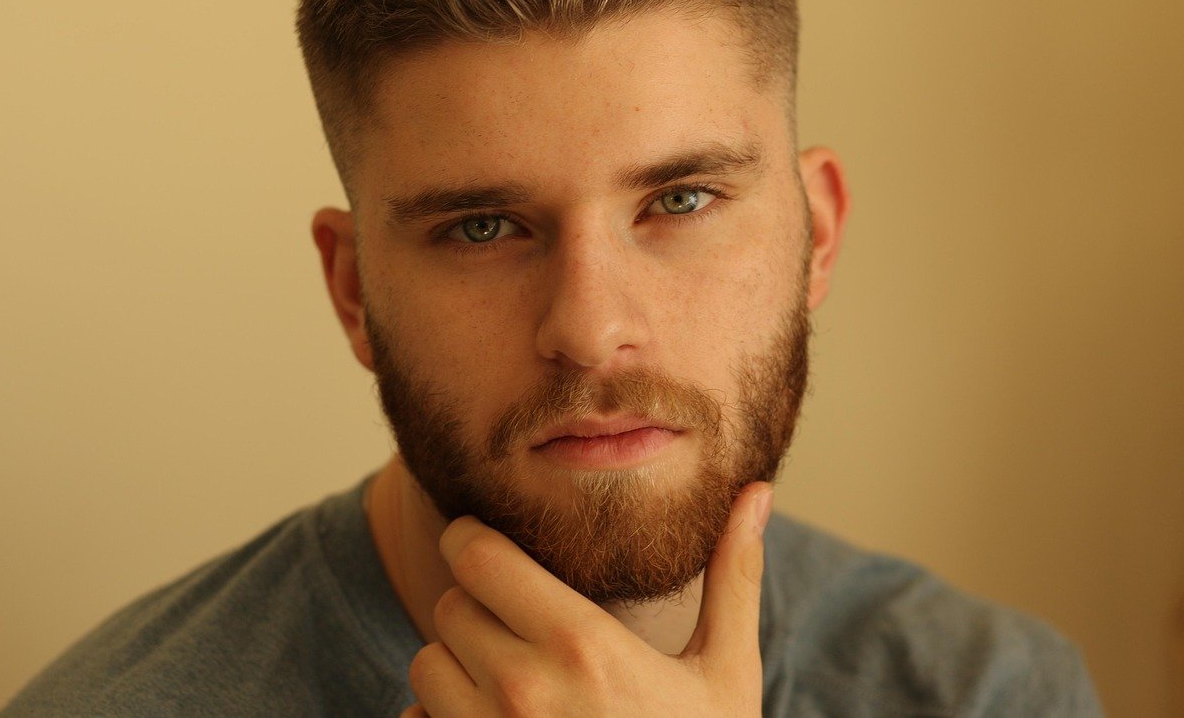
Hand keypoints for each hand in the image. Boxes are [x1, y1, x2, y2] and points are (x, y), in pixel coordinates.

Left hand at [401, 482, 773, 716]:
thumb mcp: (726, 674)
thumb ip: (732, 577)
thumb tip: (757, 493)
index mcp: (581, 644)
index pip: (476, 555)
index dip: (478, 541)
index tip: (494, 549)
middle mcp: (521, 690)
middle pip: (449, 606)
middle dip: (478, 608)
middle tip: (522, 627)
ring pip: (426, 666)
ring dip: (457, 667)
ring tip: (514, 685)